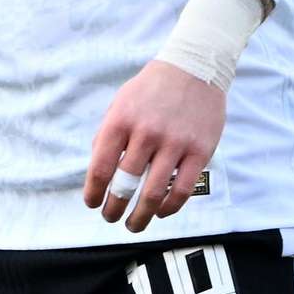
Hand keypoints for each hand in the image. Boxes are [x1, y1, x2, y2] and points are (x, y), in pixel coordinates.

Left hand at [82, 62, 225, 233]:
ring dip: (141, 216)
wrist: (194, 68)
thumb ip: (108, 136)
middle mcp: (146, 133)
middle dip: (114, 209)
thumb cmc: (151, 90)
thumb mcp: (120, 104)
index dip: (93, 193)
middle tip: (111, 218)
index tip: (92, 204)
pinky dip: (170, 207)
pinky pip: (183, 189)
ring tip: (134, 224)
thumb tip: (98, 172)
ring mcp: (175, 143)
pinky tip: (162, 211)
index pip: (101, 168)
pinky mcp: (200, 150)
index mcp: (120, 122)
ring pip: (154, 193)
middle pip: (126, 185)